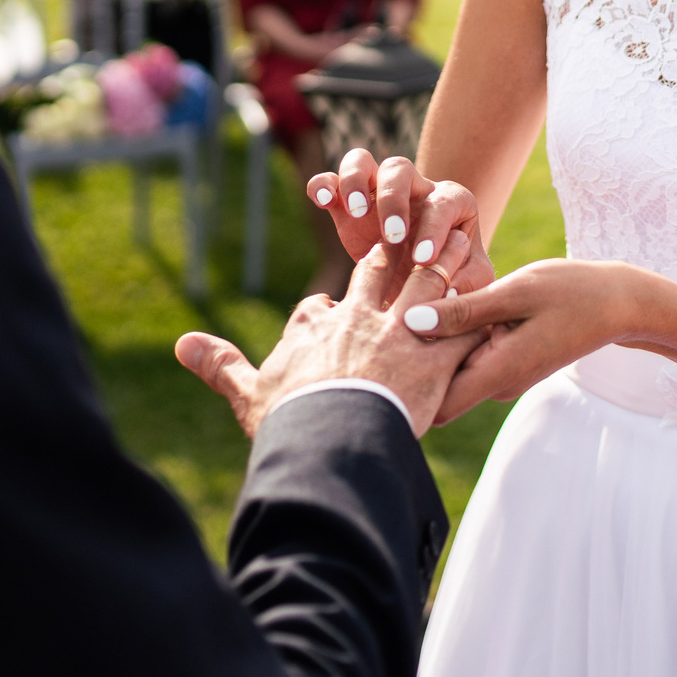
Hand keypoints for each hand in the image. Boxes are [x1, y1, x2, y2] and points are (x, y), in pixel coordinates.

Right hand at [174, 227, 485, 436]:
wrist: (332, 440)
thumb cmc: (290, 422)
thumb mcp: (248, 393)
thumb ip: (221, 365)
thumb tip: (182, 344)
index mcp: (316, 326)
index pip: (326, 302)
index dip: (339, 297)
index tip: (347, 288)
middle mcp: (360, 318)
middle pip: (380, 273)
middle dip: (396, 253)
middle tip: (413, 236)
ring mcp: (401, 334)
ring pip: (427, 281)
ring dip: (445, 261)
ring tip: (461, 241)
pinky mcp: (438, 356)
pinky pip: (466, 323)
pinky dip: (480, 308)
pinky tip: (495, 297)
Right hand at [307, 151, 494, 304]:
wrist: (422, 283)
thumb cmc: (452, 276)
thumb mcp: (470, 281)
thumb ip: (466, 283)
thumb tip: (449, 289)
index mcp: (451, 201)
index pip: (442, 204)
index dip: (433, 230)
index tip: (423, 260)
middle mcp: (414, 187)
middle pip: (400, 170)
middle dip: (394, 201)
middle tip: (392, 237)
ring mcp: (378, 191)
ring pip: (362, 161)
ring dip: (356, 181)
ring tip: (356, 212)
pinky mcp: (347, 205)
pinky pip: (331, 181)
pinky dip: (323, 185)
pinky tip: (322, 201)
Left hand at [403, 258, 646, 423]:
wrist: (618, 303)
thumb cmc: (572, 292)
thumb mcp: (515, 292)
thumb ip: (464, 310)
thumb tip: (410, 321)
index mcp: (498, 372)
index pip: (436, 404)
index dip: (405, 386)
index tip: (381, 351)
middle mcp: (497, 383)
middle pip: (437, 387)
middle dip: (412, 359)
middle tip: (384, 317)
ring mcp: (502, 374)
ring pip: (451, 368)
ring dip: (433, 340)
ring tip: (410, 298)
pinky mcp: (506, 360)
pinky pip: (468, 355)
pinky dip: (453, 333)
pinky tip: (441, 297)